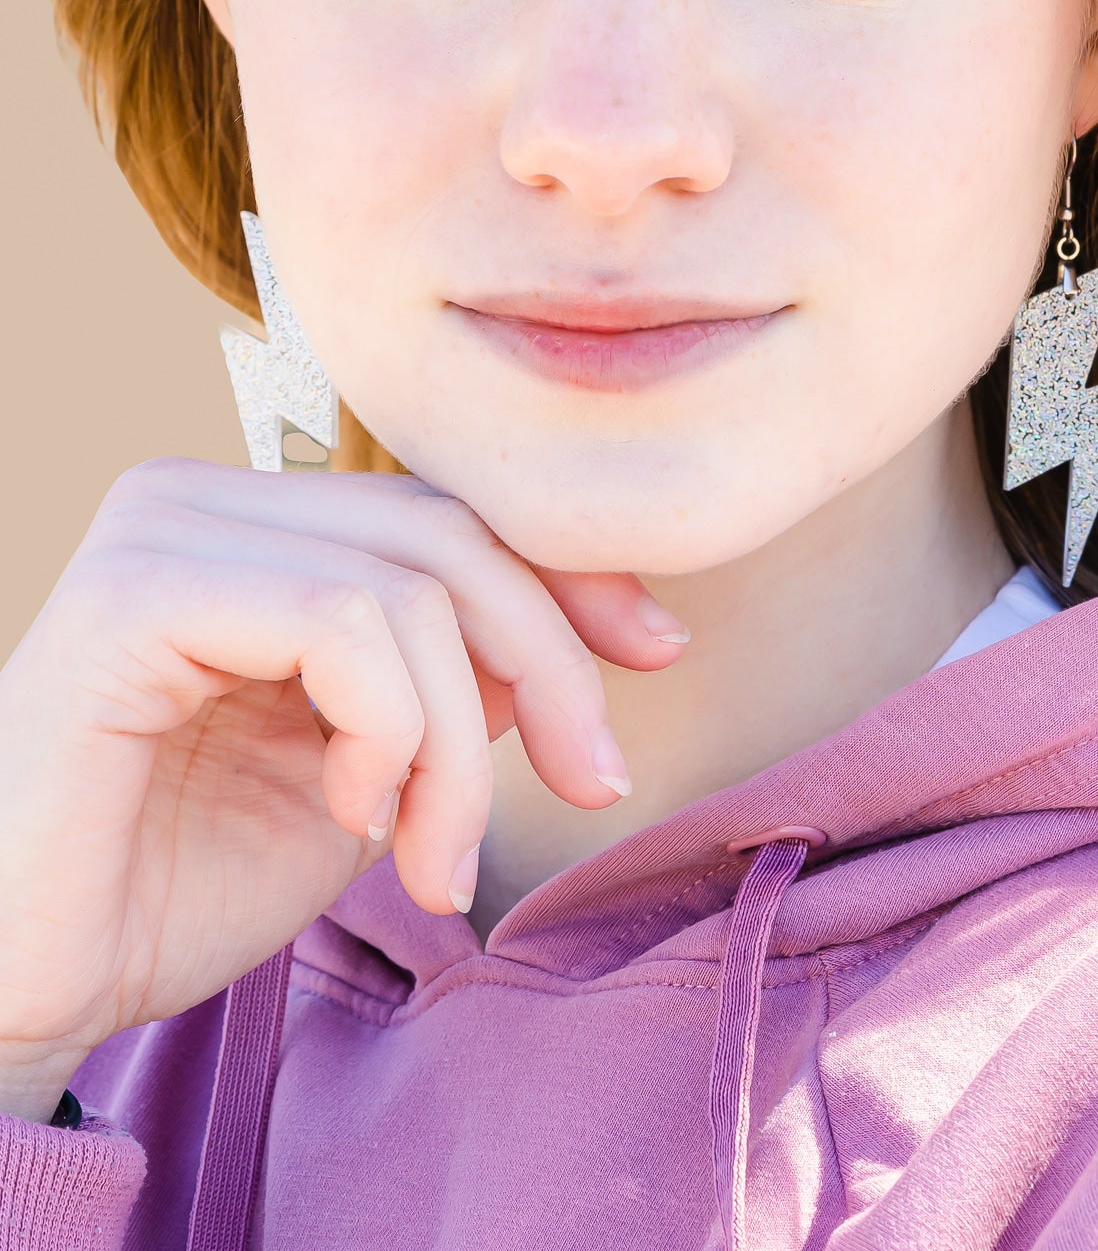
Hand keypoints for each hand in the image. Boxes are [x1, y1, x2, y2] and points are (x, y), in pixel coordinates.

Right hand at [0, 458, 685, 1118]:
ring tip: (431, 854)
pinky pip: (337, 622)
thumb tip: (595, 619)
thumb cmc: (184, 878)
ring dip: (459, 744)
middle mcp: (203, 498)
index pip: (449, 509)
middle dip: (549, 660)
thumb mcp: (368, 765)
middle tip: (590, 782)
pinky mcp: (132, 593)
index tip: (655, 651)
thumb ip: (455, 675)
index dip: (567, 574)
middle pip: (447, 532)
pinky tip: (351, 813)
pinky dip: (388, 730)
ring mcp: (161, 530)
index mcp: (254, 522)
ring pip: (409, 586)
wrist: (37, 979)